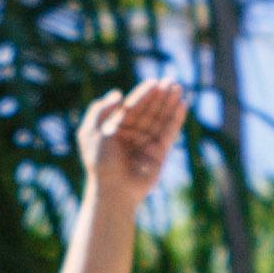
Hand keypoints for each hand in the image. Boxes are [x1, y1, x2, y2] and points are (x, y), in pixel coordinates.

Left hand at [80, 73, 186, 207]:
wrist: (113, 190)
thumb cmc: (99, 162)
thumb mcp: (91, 132)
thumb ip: (101, 111)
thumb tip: (118, 94)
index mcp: (115, 130)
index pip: (132, 107)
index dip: (143, 94)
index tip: (154, 82)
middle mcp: (131, 136)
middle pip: (148, 111)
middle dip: (160, 97)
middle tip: (171, 81)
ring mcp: (145, 145)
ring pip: (160, 120)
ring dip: (169, 105)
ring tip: (178, 89)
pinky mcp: (158, 154)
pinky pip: (168, 134)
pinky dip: (175, 120)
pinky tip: (181, 105)